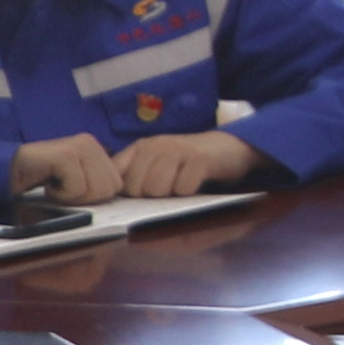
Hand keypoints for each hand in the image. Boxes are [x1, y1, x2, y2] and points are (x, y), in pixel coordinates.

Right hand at [11, 134, 124, 204]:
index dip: (94, 197)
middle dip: (84, 197)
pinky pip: (76, 189)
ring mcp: (78, 146)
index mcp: (98, 150)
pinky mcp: (64, 154)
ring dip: (71, 196)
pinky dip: (59, 194)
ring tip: (54, 183)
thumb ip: (97, 185)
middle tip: (61, 187)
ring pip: (95, 190)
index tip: (71, 188)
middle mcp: (91, 143)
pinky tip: (46, 183)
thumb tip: (118, 196)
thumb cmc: (40, 182)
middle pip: (109, 189)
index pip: (118, 185)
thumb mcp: (76, 183)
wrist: (2, 174)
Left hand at [107, 131, 264, 197]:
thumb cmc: (188, 161)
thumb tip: (115, 199)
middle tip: (167, 189)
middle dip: (149, 197)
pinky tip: (197, 184)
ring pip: (156, 190)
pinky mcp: (199, 160)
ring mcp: (177, 150)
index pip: (115, 175)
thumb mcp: (158, 162)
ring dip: (170, 196)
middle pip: (135, 188)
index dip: (123, 193)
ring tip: (181, 185)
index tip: (137, 198)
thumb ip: (135, 174)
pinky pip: (183, 189)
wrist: (228, 147)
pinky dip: (190, 193)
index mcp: (140, 148)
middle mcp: (155, 146)